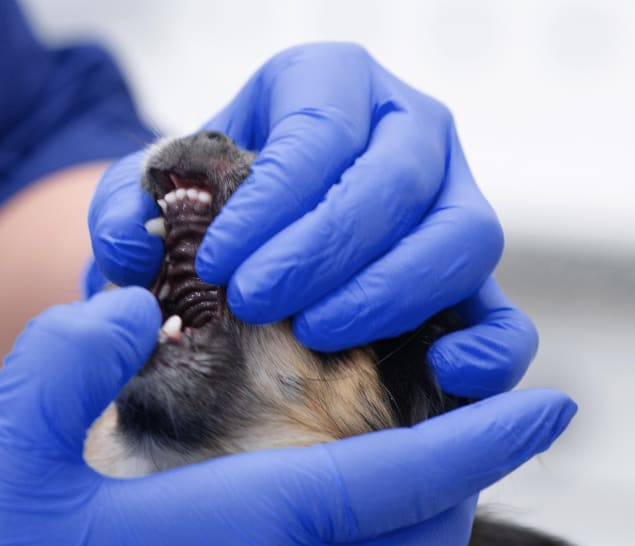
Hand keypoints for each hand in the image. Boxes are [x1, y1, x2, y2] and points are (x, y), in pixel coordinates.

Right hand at [0, 289, 573, 545]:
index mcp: (243, 529)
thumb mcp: (7, 450)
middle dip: (461, 475)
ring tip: (437, 487)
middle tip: (456, 425)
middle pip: (425, 533)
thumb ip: (71, 353)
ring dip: (437, 534)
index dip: (488, 439)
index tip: (550, 406)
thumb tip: (137, 307)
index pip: (407, 479)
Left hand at [88, 42, 536, 398]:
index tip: (219, 265)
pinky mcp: (470, 285)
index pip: (322, 128)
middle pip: (398, 180)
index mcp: (331, 86)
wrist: (248, 253)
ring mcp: (452, 206)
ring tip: (318, 335)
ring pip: (463, 237)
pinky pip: (508, 314)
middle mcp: (408, 134)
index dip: (275, 201)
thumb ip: (127, 211)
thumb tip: (130, 245)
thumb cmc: (206, 217)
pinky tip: (443, 370)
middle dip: (326, 249)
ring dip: (389, 293)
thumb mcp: (152, 200)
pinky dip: (490, 347)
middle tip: (259, 304)